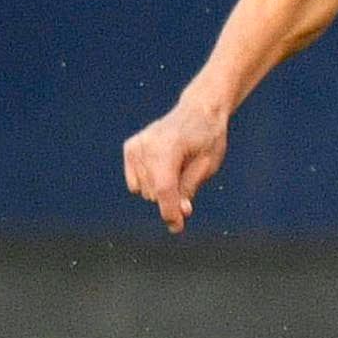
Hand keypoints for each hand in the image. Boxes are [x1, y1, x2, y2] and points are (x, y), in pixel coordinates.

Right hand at [120, 97, 229, 230]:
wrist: (199, 110)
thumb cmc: (207, 138)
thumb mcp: (207, 165)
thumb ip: (190, 189)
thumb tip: (179, 213)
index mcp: (169, 147)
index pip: (164, 189)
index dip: (170, 212)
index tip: (178, 227)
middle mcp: (147, 145)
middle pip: (154, 194)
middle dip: (171, 198)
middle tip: (188, 179)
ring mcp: (136, 146)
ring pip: (144, 192)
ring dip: (161, 190)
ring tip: (176, 166)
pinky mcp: (130, 148)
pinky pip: (135, 185)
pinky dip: (149, 183)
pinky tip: (162, 167)